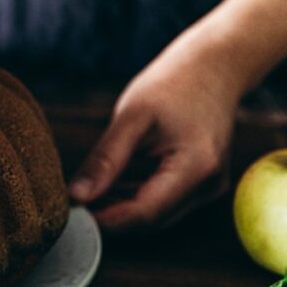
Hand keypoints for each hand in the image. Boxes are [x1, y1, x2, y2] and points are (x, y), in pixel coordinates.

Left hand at [69, 39, 240, 231]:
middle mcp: (208, 186)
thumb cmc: (174, 84)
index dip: (104, 219)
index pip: (143, 213)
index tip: (72, 213)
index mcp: (196, 168)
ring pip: (154, 214)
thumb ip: (105, 159)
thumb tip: (77, 196)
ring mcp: (208, 188)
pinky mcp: (202, 184)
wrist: (214, 67)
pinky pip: (162, 201)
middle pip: (149, 220)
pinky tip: (111, 179)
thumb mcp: (131, 117)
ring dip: (119, 205)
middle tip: (73, 199)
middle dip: (109, 213)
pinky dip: (134, 194)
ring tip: (89, 184)